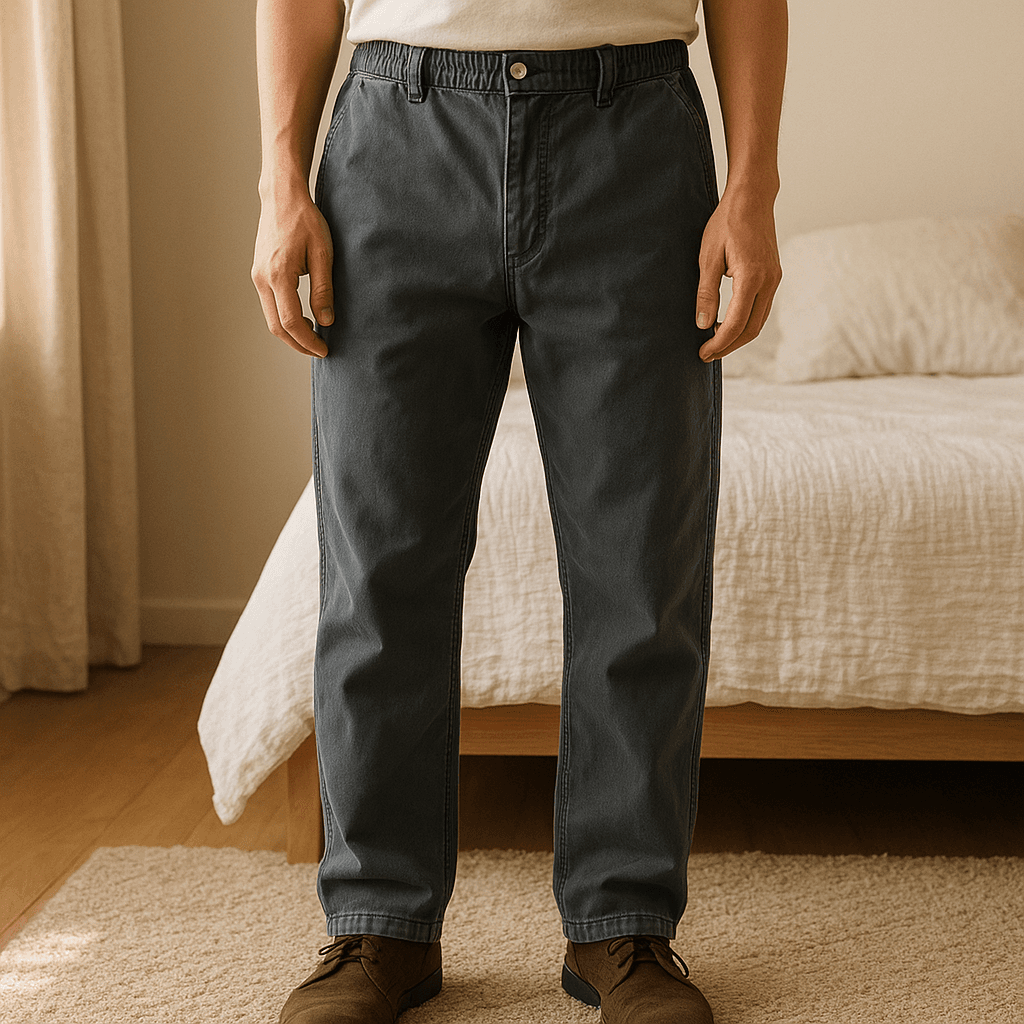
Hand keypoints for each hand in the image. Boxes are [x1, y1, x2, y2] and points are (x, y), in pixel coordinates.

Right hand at [251, 191, 334, 357]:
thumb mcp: (322, 254)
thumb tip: (326, 321)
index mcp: (279, 274)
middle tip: (319, 350)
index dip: (308, 341)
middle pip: (276, 326)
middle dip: (298, 343)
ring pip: (271, 318)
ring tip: (313, 337)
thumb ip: (323, 289)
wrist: (282, 197)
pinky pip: (269, 305)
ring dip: (291, 333)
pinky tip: (302, 318)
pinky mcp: (258, 273)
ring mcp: (257, 276)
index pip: (291, 321)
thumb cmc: (305, 220)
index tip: (324, 349)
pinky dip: (284, 318)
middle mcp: (262, 278)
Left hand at [695, 186, 781, 361]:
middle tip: (706, 354)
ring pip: (758, 321)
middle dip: (728, 346)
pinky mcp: (773, 276)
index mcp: (752, 277)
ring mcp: (774, 279)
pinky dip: (745, 322)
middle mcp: (769, 281)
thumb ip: (705, 293)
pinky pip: (761, 309)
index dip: (718, 343)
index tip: (702, 353)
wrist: (752, 198)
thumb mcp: (708, 257)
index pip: (735, 323)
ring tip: (714, 343)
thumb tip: (702, 325)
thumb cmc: (727, 223)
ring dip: (737, 337)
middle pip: (751, 329)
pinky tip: (726, 324)